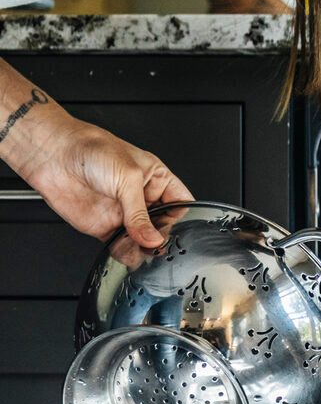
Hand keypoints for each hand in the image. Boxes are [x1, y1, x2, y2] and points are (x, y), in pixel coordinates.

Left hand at [23, 115, 190, 249]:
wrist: (52, 155)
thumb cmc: (90, 149)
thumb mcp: (127, 177)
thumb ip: (141, 214)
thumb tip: (153, 239)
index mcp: (156, 180)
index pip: (181, 205)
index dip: (184, 219)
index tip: (179, 229)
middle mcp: (142, 199)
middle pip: (165, 227)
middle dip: (163, 237)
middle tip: (157, 240)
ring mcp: (125, 215)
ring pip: (145, 241)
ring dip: (145, 249)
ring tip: (142, 247)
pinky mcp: (107, 228)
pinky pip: (123, 247)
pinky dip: (127, 254)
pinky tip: (127, 250)